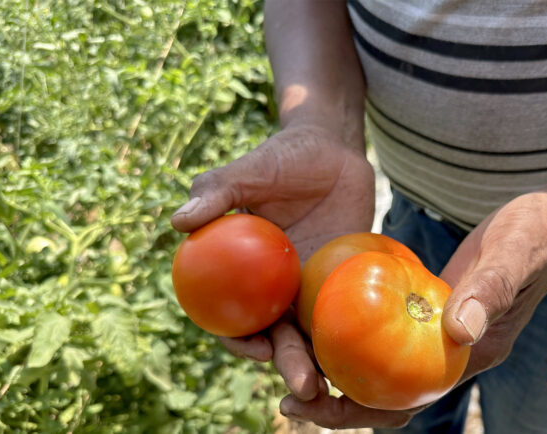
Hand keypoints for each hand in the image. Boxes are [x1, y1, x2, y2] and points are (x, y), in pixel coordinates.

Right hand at [171, 123, 374, 400]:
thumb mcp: (251, 169)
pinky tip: (368, 355)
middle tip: (305, 385)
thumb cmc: (284, 158)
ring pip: (313, 332)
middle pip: (276, 336)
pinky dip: (351, 335)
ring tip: (340, 385)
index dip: (236, 339)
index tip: (256, 348)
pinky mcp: (340, 281)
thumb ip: (216, 190)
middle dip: (288, 364)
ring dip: (322, 361)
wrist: (333, 150)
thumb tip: (178, 222)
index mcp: (240, 270)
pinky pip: (345, 312)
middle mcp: (273, 287)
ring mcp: (309, 286)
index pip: (230, 316)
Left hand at [277, 189, 546, 428]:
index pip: (407, 402)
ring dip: (339, 372)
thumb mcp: (512, 257)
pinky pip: (387, 330)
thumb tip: (460, 332)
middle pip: (386, 395)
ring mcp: (439, 333)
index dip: (358, 414)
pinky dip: (354, 334)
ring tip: (292, 364)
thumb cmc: (536, 236)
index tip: (311, 406)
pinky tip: (321, 318)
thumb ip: (490, 292)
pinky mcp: (431, 308)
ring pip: (382, 367)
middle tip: (285, 402)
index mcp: (469, 356)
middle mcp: (449, 354)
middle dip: (335, 405)